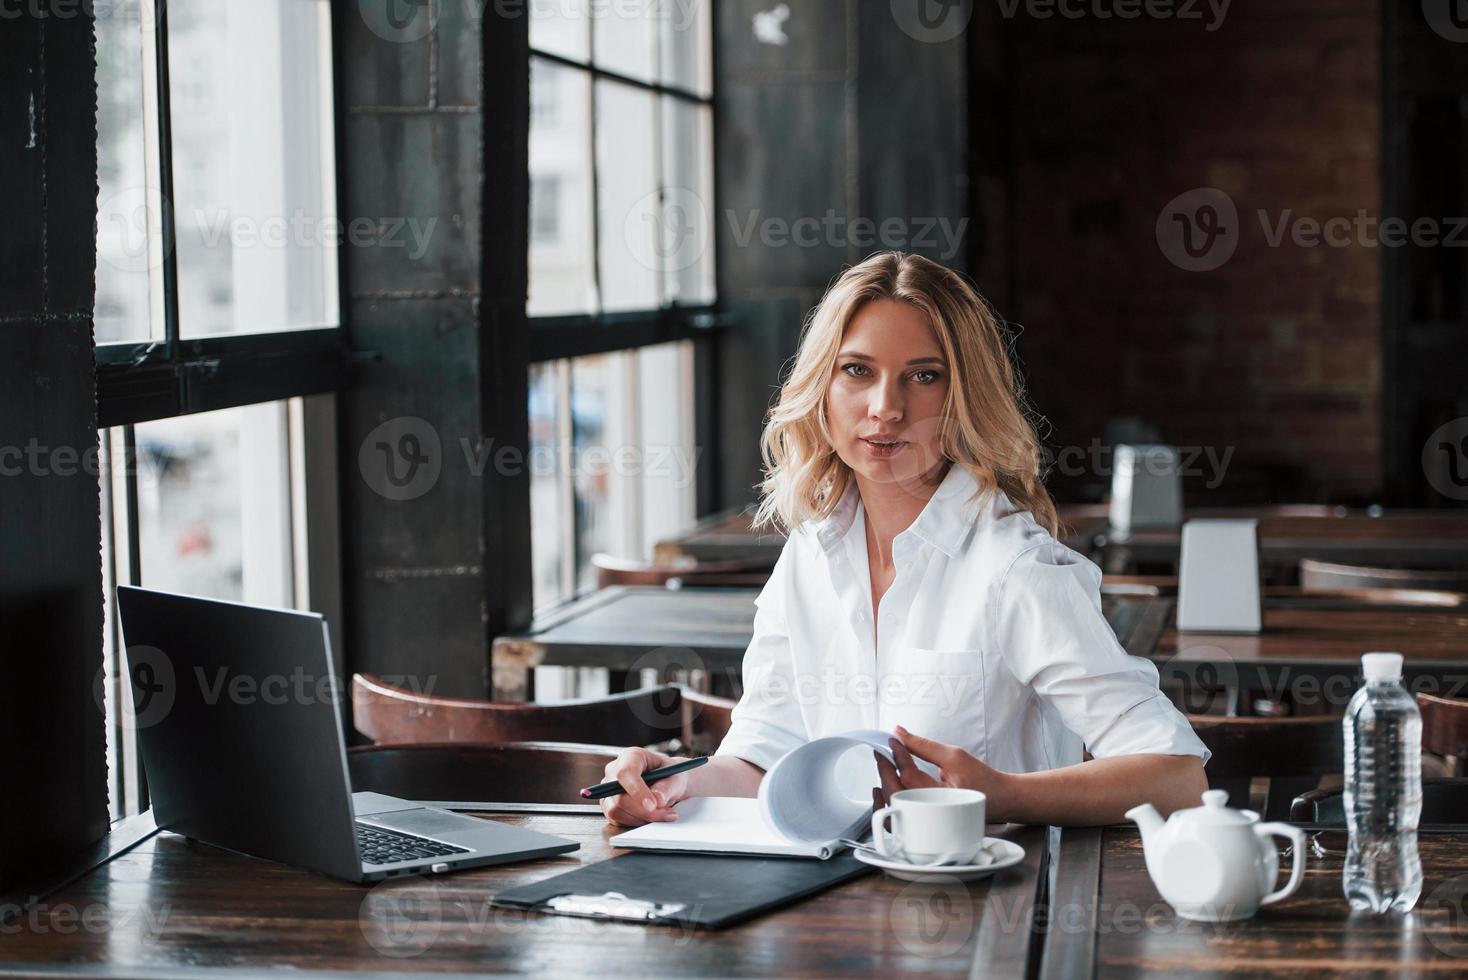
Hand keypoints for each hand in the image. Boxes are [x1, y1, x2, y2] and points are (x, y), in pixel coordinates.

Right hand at [598, 747, 691, 827]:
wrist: (668, 785)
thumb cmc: (670, 776)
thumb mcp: (675, 778)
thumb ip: (666, 788)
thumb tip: (657, 800)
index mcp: (631, 756)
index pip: (625, 772)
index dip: (637, 790)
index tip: (652, 805)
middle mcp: (615, 770)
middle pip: (619, 796)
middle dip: (643, 810)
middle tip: (666, 813)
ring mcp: (608, 789)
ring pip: (616, 810)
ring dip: (641, 818)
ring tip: (663, 814)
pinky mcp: (609, 805)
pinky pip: (616, 819)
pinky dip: (635, 822)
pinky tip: (651, 817)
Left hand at [873, 725, 1010, 810]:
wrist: (1002, 799)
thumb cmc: (983, 780)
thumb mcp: (955, 756)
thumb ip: (924, 745)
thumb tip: (899, 733)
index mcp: (942, 797)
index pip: (909, 776)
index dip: (897, 755)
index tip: (892, 741)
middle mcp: (933, 813)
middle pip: (896, 796)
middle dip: (885, 771)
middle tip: (882, 753)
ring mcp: (929, 821)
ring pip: (895, 809)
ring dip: (885, 787)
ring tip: (883, 767)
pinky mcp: (927, 821)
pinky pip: (902, 812)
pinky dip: (891, 799)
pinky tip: (888, 786)